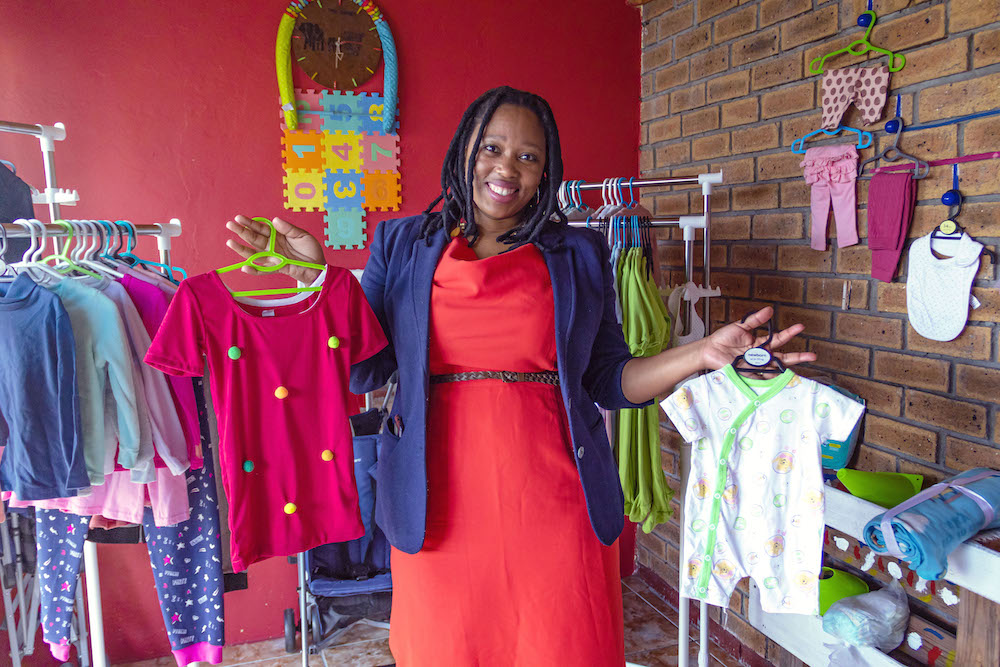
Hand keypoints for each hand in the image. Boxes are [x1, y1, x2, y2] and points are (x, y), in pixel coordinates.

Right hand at [225, 215, 324, 283]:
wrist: (318, 265)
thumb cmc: (310, 249)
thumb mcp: (301, 235)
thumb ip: (288, 228)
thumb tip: (274, 220)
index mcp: (277, 235)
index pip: (260, 228)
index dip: (250, 223)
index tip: (239, 218)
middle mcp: (272, 245)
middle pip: (254, 238)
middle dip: (241, 231)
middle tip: (230, 225)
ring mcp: (273, 257)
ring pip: (254, 253)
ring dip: (242, 249)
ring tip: (230, 243)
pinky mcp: (277, 268)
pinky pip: (263, 270)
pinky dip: (254, 270)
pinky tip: (245, 268)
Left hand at [699, 306, 815, 370]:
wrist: (710, 349)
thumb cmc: (724, 338)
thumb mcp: (741, 326)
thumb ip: (755, 320)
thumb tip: (769, 310)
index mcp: (760, 344)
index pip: (779, 338)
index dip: (790, 333)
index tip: (801, 327)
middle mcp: (761, 356)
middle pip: (783, 358)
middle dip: (798, 357)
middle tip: (813, 356)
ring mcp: (755, 366)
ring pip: (775, 369)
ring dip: (786, 371)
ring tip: (799, 373)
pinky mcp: (747, 373)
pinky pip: (760, 378)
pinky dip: (769, 380)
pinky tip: (780, 382)